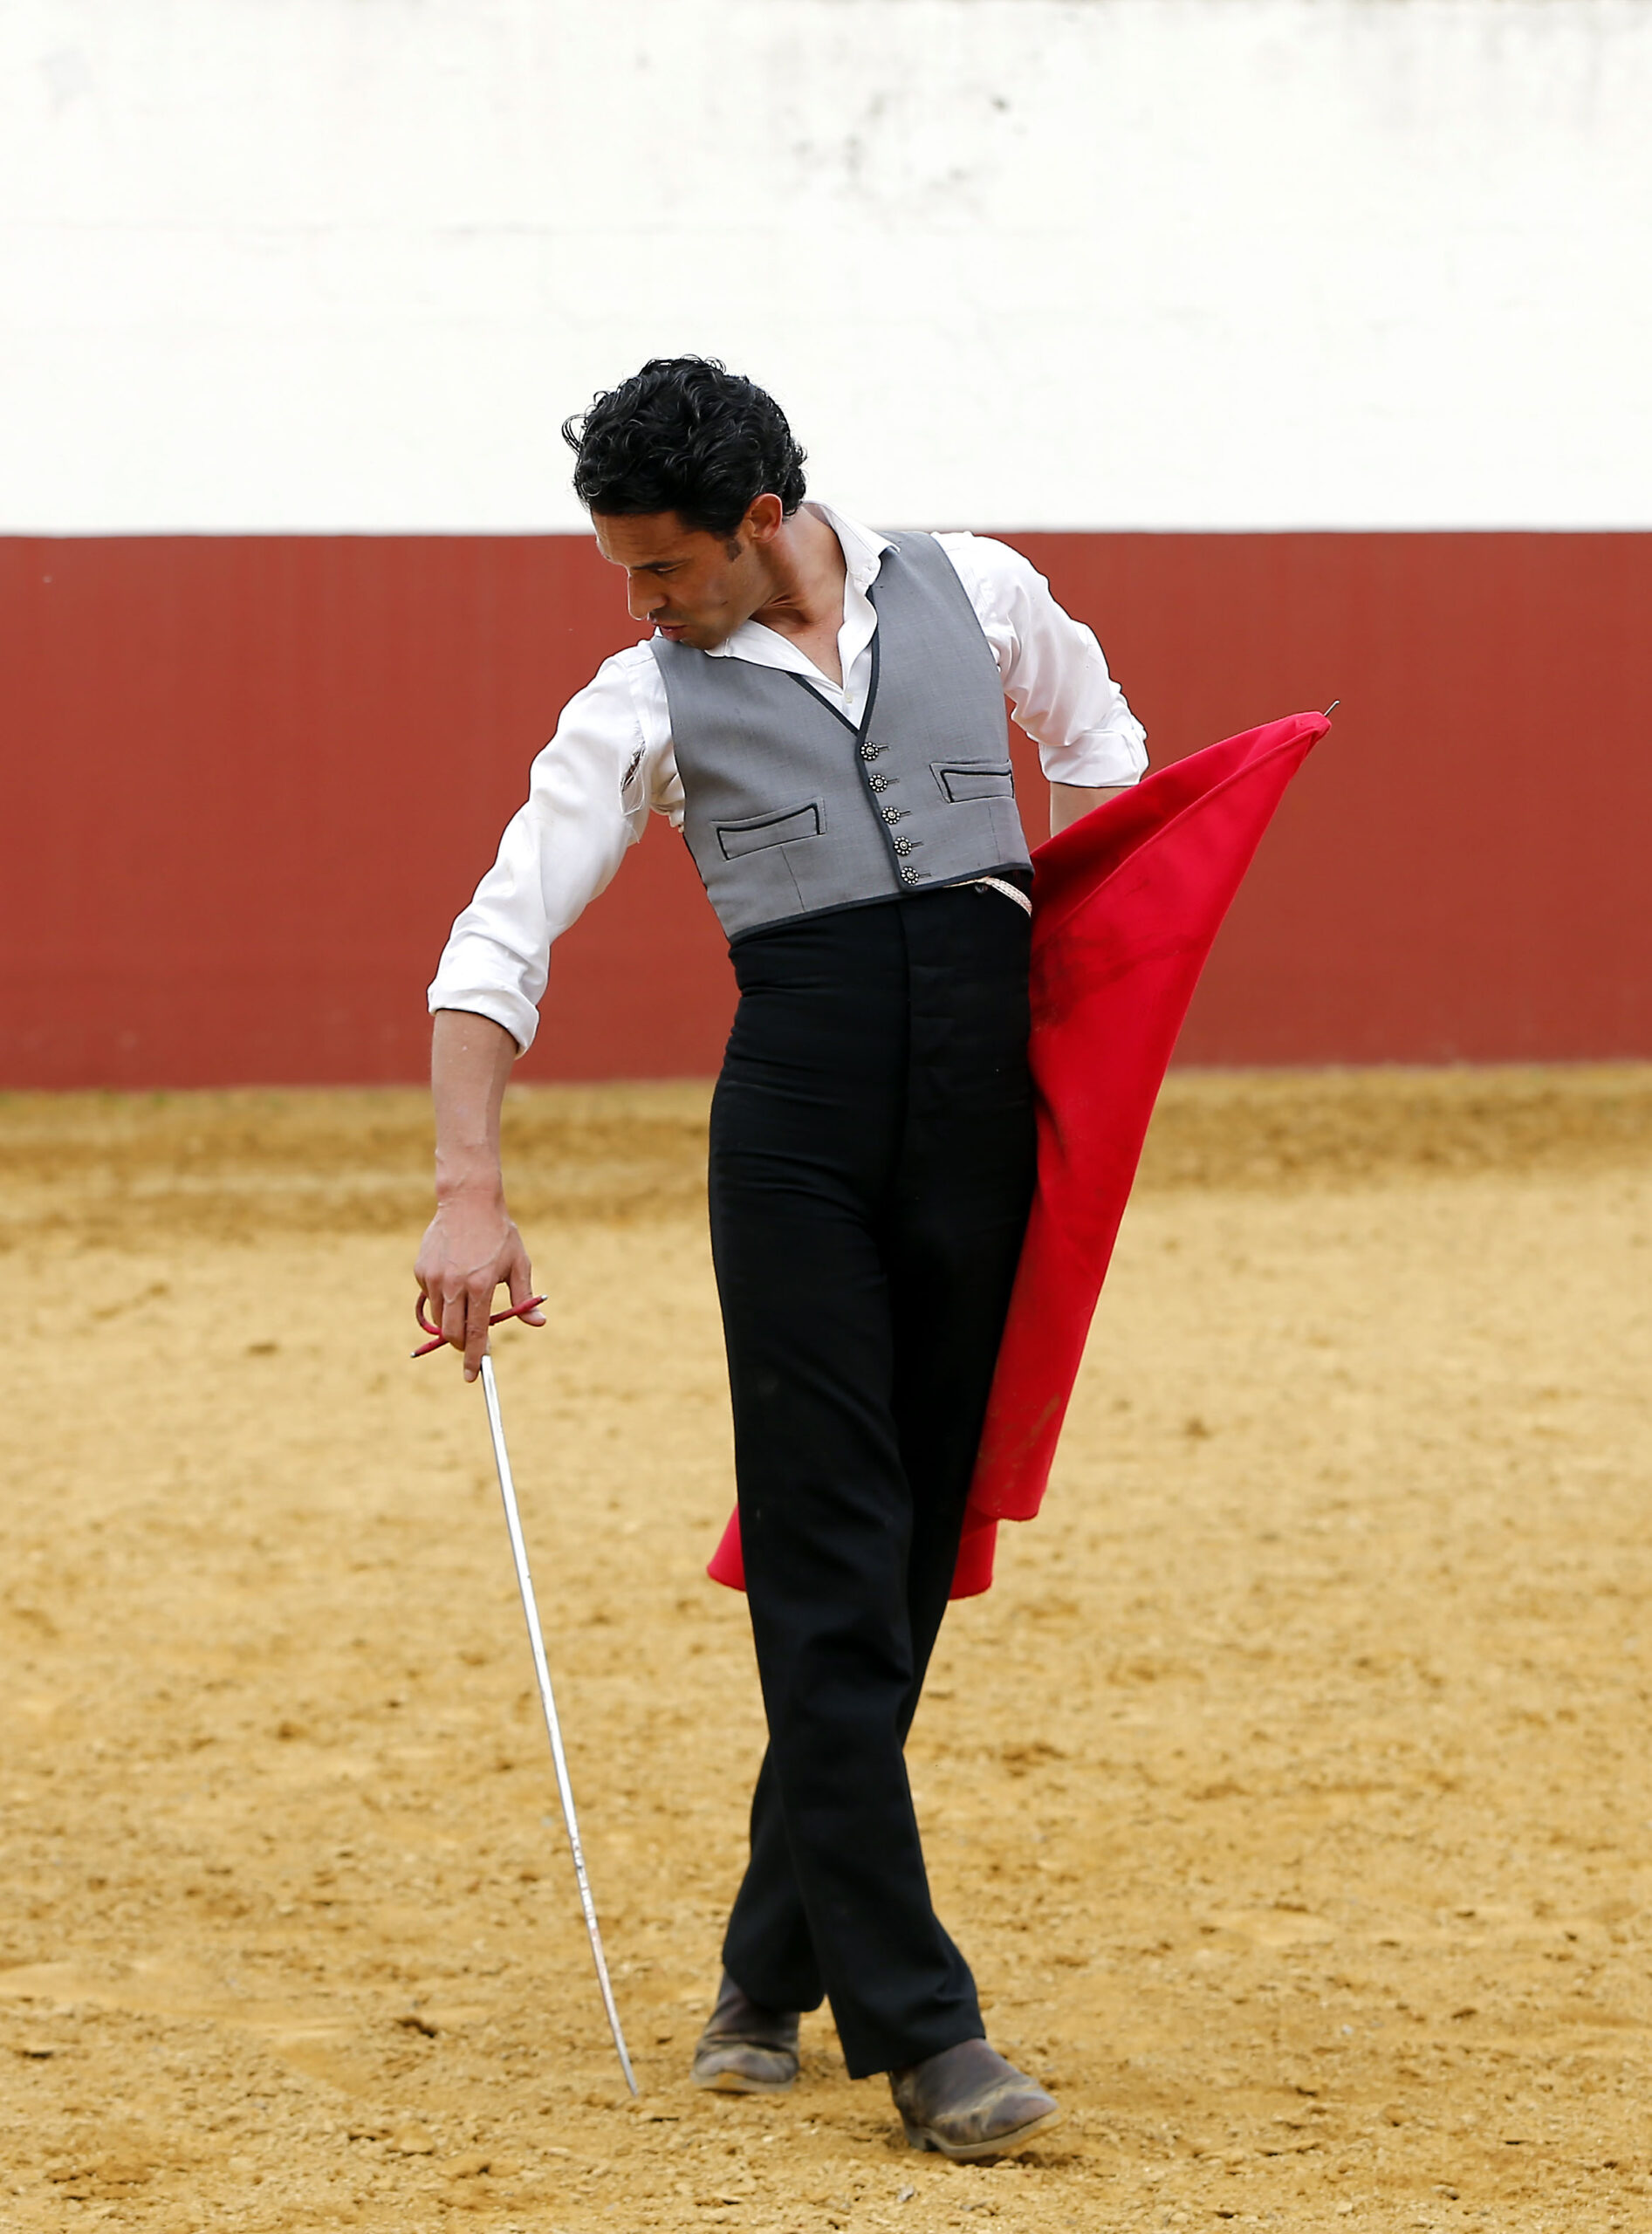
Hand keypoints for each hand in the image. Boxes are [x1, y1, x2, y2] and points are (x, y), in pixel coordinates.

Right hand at [414, 1188, 544, 1381]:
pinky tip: (454, 1277)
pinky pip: (430, 1298)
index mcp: (482, 1286)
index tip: (473, 1376)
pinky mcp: (421, 1271)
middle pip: (452, 1333)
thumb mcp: (518, 1264)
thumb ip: (523, 1298)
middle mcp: (455, 1285)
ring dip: (452, 1323)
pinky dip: (442, 1299)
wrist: (468, 1202)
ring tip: (467, 1301)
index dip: (474, 1358)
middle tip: (472, 1343)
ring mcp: (435, 1278)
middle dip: (461, 1346)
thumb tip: (538, 1323)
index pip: (476, 1333)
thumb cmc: (499, 1234)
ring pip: (439, 1319)